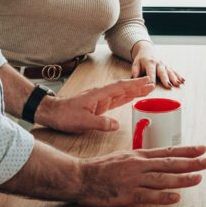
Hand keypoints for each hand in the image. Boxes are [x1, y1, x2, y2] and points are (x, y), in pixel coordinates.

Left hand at [35, 77, 153, 132]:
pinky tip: (131, 97)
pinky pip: (115, 100)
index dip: (134, 84)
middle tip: (152, 84)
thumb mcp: (83, 122)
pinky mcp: (98, 105)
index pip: (121, 87)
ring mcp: (100, 99)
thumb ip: (100, 123)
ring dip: (134, 91)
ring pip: (121, 93)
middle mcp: (101, 94)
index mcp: (99, 94)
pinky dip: (125, 98)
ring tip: (147, 89)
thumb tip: (116, 125)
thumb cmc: (65, 115)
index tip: (147, 81)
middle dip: (138, 86)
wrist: (52, 113)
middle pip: (123, 88)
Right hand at [77, 145, 205, 206]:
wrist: (80, 176)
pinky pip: (148, 196)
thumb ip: (139, 160)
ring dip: (182, 178)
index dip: (186, 150)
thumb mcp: (122, 157)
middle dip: (190, 162)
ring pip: (162, 178)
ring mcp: (134, 179)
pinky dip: (163, 196)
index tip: (201, 148)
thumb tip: (154, 162)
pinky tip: (176, 197)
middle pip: (169, 163)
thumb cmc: (100, 168)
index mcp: (138, 155)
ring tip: (198, 178)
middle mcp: (139, 165)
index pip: (167, 151)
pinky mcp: (127, 194)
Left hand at [131, 41, 183, 87]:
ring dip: (175, 78)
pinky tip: (183, 80)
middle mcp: (158, 63)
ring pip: (170, 72)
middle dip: (166, 79)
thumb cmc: (140, 60)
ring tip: (178, 84)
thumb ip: (135, 72)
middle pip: (162, 72)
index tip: (152, 87)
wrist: (147, 50)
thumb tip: (135, 80)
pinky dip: (178, 76)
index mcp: (149, 63)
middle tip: (169, 86)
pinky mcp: (167, 66)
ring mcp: (164, 64)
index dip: (151, 80)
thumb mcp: (135, 64)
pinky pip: (174, 71)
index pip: (151, 73)